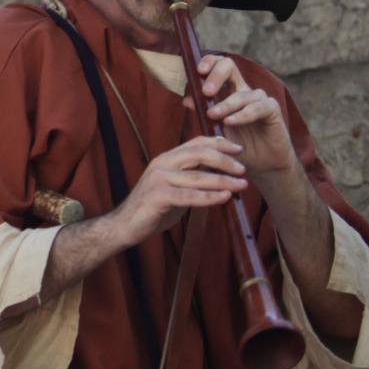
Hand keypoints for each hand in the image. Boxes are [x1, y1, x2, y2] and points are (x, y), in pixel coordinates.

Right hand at [111, 133, 247, 242]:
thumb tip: (220, 174)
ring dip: (223, 180)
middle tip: (244, 169)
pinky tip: (225, 197)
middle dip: (225, 160)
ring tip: (242, 185)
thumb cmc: (152, 208)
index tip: (239, 149)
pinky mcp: (158, 196)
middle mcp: (162, 163)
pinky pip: (189, 196)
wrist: (124, 225)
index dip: (219, 144)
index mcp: (166, 158)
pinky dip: (210, 196)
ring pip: (198, 176)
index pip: (195, 143)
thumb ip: (192, 178)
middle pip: (199, 154)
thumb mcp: (175, 187)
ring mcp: (159, 179)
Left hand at [192, 53, 297, 180]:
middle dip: (215, 76)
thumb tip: (187, 100)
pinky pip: (258, 107)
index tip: (197, 71)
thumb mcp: (215, 130)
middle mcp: (242, 90)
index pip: (218, 64)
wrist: (262, 164)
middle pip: (229, 66)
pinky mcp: (272, 110)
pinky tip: (230, 121)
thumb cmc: (236, 144)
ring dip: (226, 103)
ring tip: (213, 115)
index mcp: (227, 89)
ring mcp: (258, 98)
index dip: (208, 62)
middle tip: (205, 92)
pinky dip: (243, 114)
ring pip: (242, 92)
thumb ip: (203, 114)